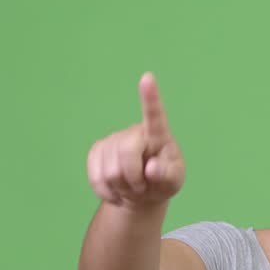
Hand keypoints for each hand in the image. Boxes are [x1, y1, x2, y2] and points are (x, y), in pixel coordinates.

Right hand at [86, 72, 185, 207]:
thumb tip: (151, 168)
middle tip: (142, 187)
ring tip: (132, 187)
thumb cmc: (162, 182)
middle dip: (133, 178)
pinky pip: (96, 178)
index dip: (150, 97)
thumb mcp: (173, 182)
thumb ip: (167, 175)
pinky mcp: (96, 151)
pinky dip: (108, 192)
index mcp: (158, 135)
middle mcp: (134, 132)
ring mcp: (112, 140)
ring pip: (110, 171)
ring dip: (122, 187)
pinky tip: (117, 191)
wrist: (142, 192)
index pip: (154, 115)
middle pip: (126, 154)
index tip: (148, 78)